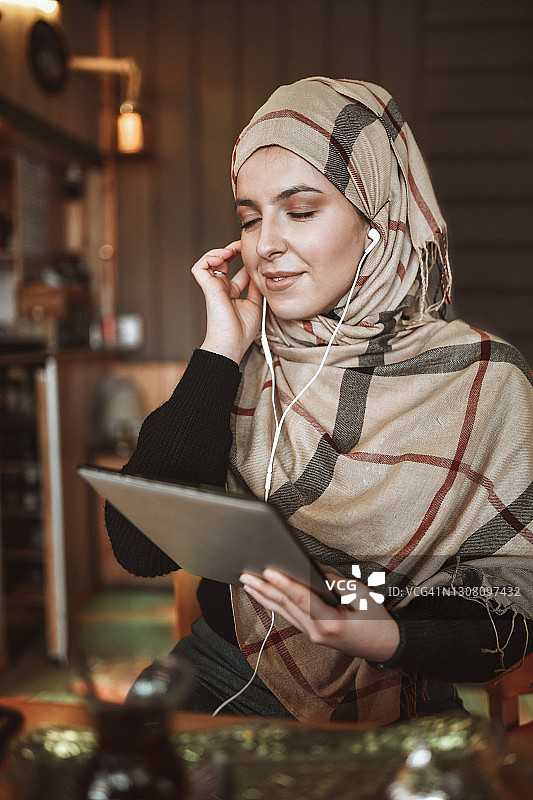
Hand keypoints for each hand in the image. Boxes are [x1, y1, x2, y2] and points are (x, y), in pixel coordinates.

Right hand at [191, 240, 262, 362]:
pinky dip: (210, 257)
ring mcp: (213, 287)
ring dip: (221, 251)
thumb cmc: (242, 331)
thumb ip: (257, 287)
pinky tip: (223, 256)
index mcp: (233, 293)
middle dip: (234, 250)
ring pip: (211, 260)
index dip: (246, 261)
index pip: (239, 271)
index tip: (256, 256)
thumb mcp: (256, 304)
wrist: (231, 342)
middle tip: (244, 246)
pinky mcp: (207, 286)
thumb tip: (261, 272)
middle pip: (225, 262)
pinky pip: (201, 266)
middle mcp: (222, 288)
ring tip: (232, 250)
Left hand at [239, 568, 399, 662]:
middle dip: (264, 588)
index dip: (285, 584)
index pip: (302, 599)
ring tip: (247, 582)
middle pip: (286, 605)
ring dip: (263, 595)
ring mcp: (312, 634)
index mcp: (330, 622)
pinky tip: (263, 595)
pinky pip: (288, 616)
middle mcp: (316, 631)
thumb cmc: (376, 619)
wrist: (383, 646)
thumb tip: (310, 568)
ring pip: (283, 611)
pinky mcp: (311, 633)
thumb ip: (333, 581)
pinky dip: (274, 604)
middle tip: (246, 574)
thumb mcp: (360, 595)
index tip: (269, 571)